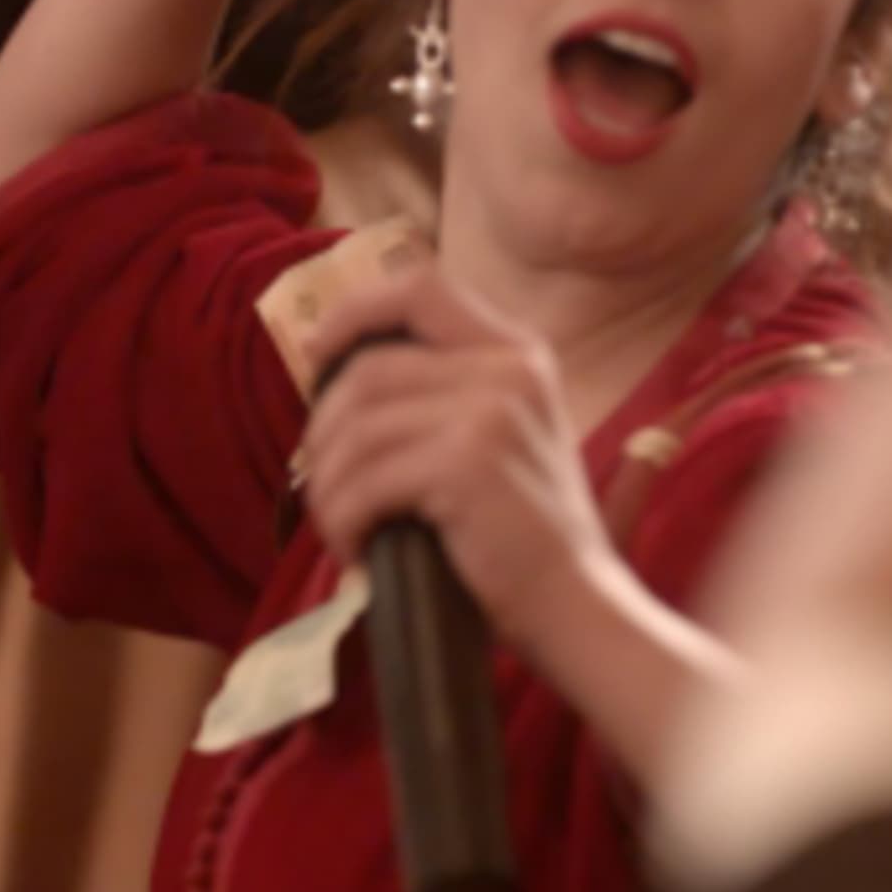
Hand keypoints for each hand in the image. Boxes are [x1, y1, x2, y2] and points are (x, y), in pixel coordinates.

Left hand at [300, 258, 611, 659]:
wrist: (576, 604)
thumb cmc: (522, 534)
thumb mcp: (500, 436)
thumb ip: (445, 393)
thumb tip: (334, 375)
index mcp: (518, 351)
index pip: (421, 287)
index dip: (355, 310)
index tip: (315, 353)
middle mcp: (509, 368)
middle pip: (368, 371)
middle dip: (324, 431)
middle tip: (323, 482)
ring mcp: (490, 412)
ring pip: (357, 430)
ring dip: (328, 486)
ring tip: (337, 525)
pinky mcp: (466, 464)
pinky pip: (364, 483)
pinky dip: (342, 520)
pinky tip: (356, 550)